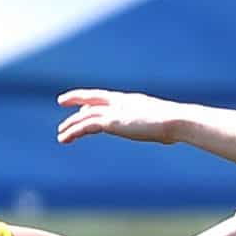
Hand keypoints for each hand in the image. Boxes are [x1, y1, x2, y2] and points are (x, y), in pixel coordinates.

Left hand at [56, 89, 183, 145]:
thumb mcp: (164, 125)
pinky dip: (74, 131)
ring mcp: (115, 111)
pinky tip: (65, 137)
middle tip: (62, 102)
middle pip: (92, 99)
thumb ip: (160, 128)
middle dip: (76, 99)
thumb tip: (170, 136)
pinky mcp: (111, 122)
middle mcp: (120, 102)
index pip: (106, 97)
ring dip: (71, 124)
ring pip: (85, 115)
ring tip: (60, 134)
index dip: (92, 99)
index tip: (82, 104)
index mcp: (131, 101)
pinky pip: (86, 126)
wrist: (175, 120)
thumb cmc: (175, 125)